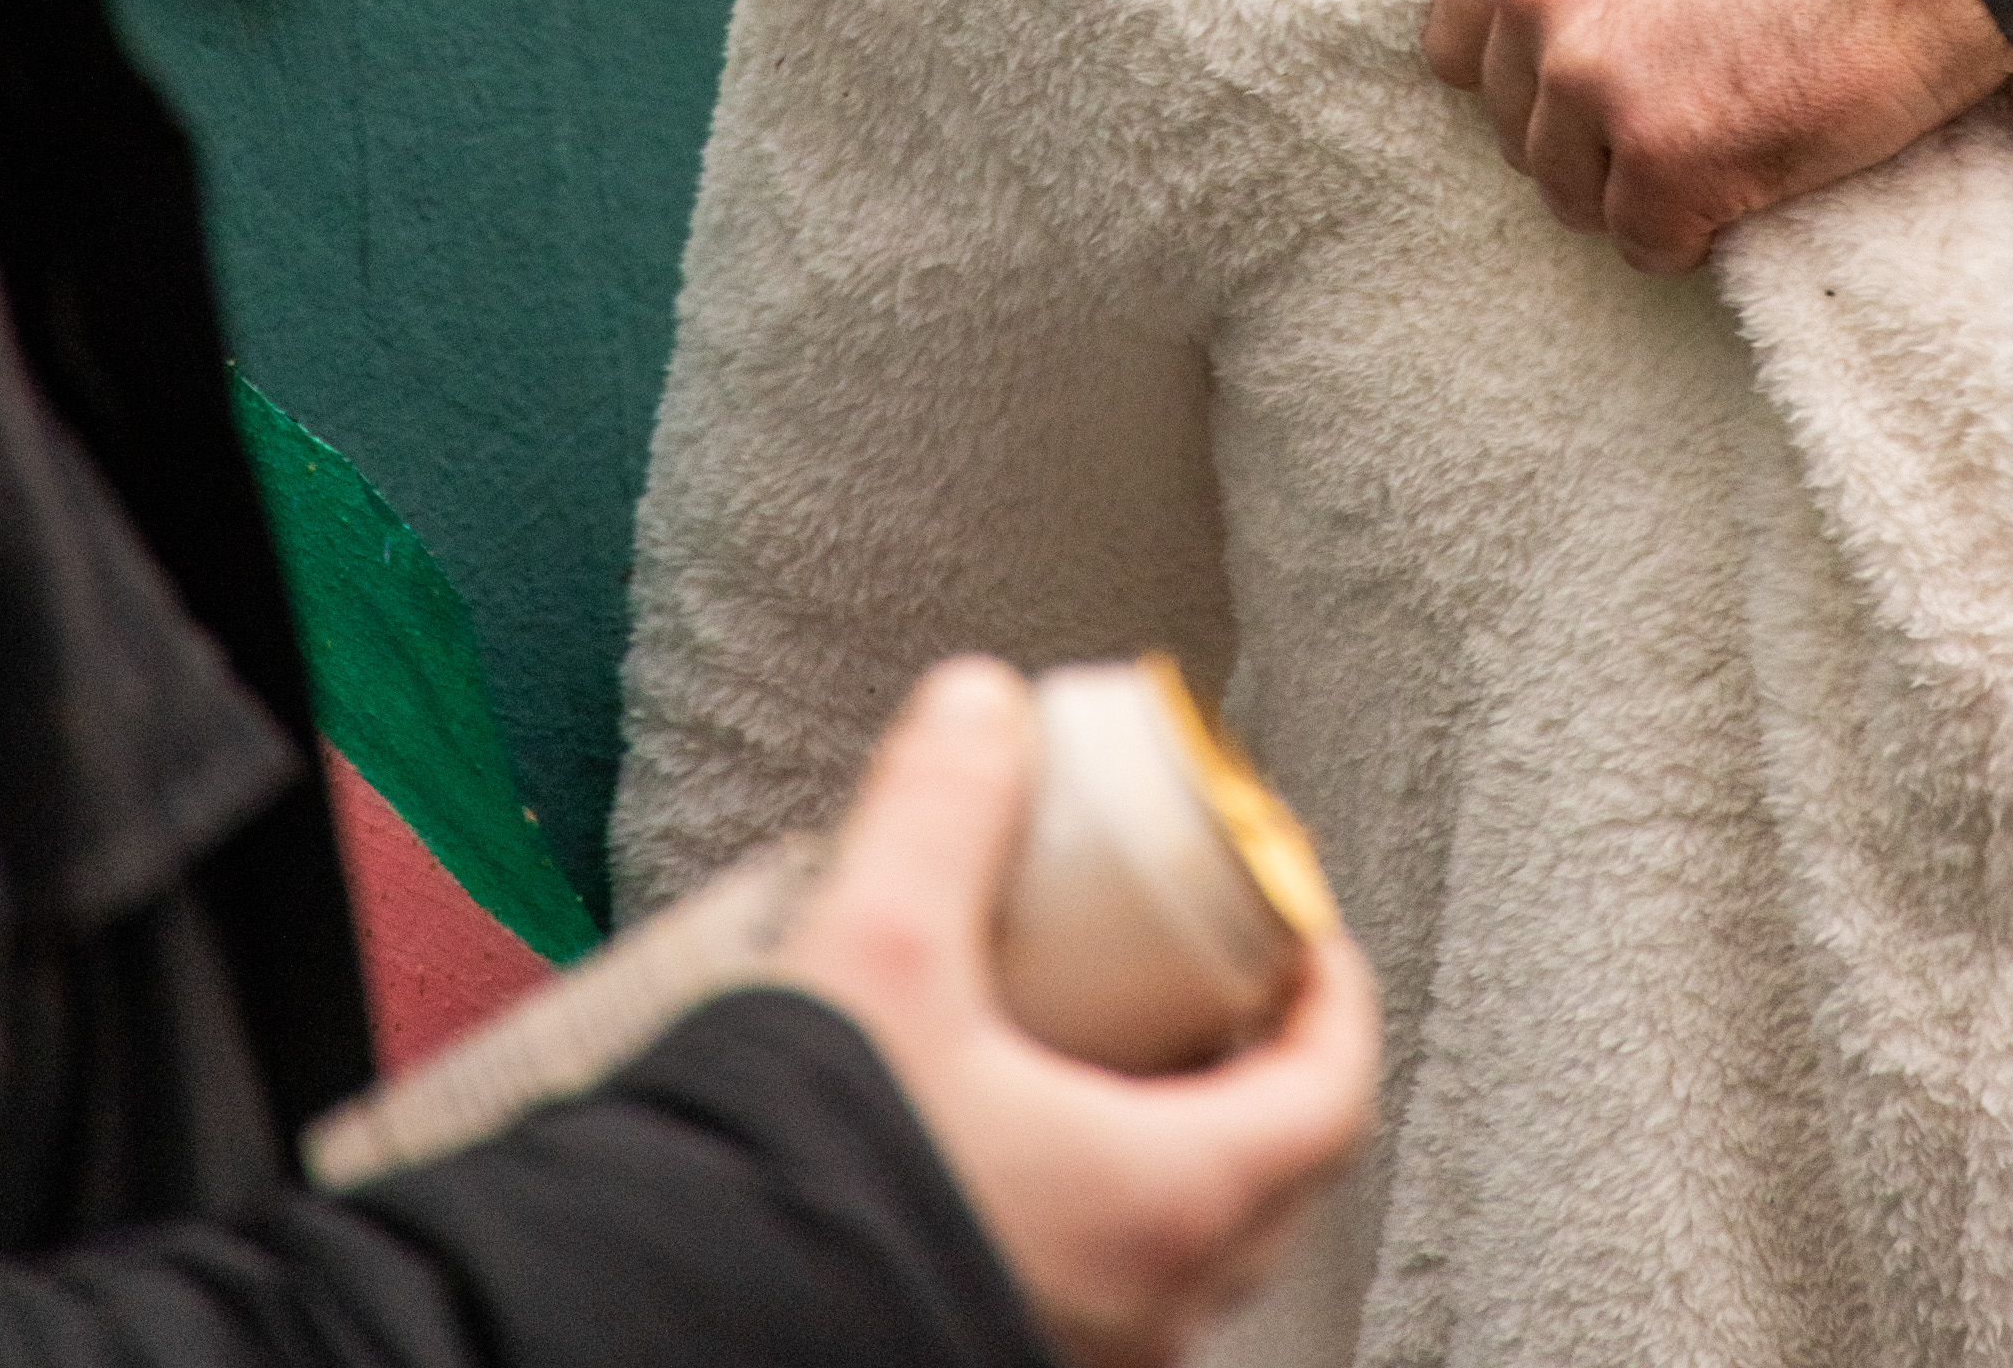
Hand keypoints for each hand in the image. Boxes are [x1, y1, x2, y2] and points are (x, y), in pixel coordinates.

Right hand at [774, 660, 1380, 1367]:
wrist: (681, 1331)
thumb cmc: (811, 1191)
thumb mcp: (882, 951)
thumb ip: (939, 807)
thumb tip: (981, 708)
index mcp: (1168, 1205)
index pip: (1330, 1091)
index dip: (1330, 992)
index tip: (1298, 924)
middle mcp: (1148, 1307)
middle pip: (1266, 1169)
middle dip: (1247, 1055)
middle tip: (1201, 970)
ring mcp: (1079, 1351)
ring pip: (1180, 1238)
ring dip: (1164, 1132)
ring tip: (1091, 1042)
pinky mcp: (994, 1355)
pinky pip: (1100, 1281)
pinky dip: (1089, 1198)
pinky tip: (999, 1140)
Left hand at [1424, 0, 2012, 274]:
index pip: (1453, 34)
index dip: (1520, 70)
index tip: (1577, 81)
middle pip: (1508, 119)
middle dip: (1577, 131)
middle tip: (1666, 118)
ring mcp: (1592, 73)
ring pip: (1563, 189)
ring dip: (1627, 189)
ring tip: (1709, 155)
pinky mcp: (1663, 154)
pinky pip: (1640, 240)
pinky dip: (1684, 236)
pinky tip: (1735, 199)